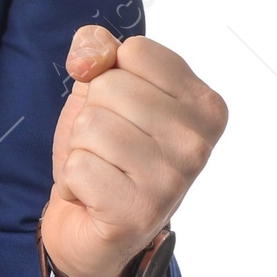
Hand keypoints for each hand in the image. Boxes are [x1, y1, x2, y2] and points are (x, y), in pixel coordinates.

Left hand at [42, 25, 227, 276]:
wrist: (90, 226)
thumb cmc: (105, 152)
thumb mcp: (102, 88)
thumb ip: (99, 49)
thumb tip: (89, 56)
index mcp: (204, 105)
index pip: (136, 51)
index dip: (109, 76)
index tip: (120, 110)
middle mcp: (197, 142)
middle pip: (109, 87)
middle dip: (91, 115)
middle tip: (108, 148)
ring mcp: (172, 180)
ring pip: (90, 125)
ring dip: (80, 149)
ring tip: (101, 170)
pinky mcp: (138, 213)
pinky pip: (77, 166)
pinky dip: (72, 181)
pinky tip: (94, 196)